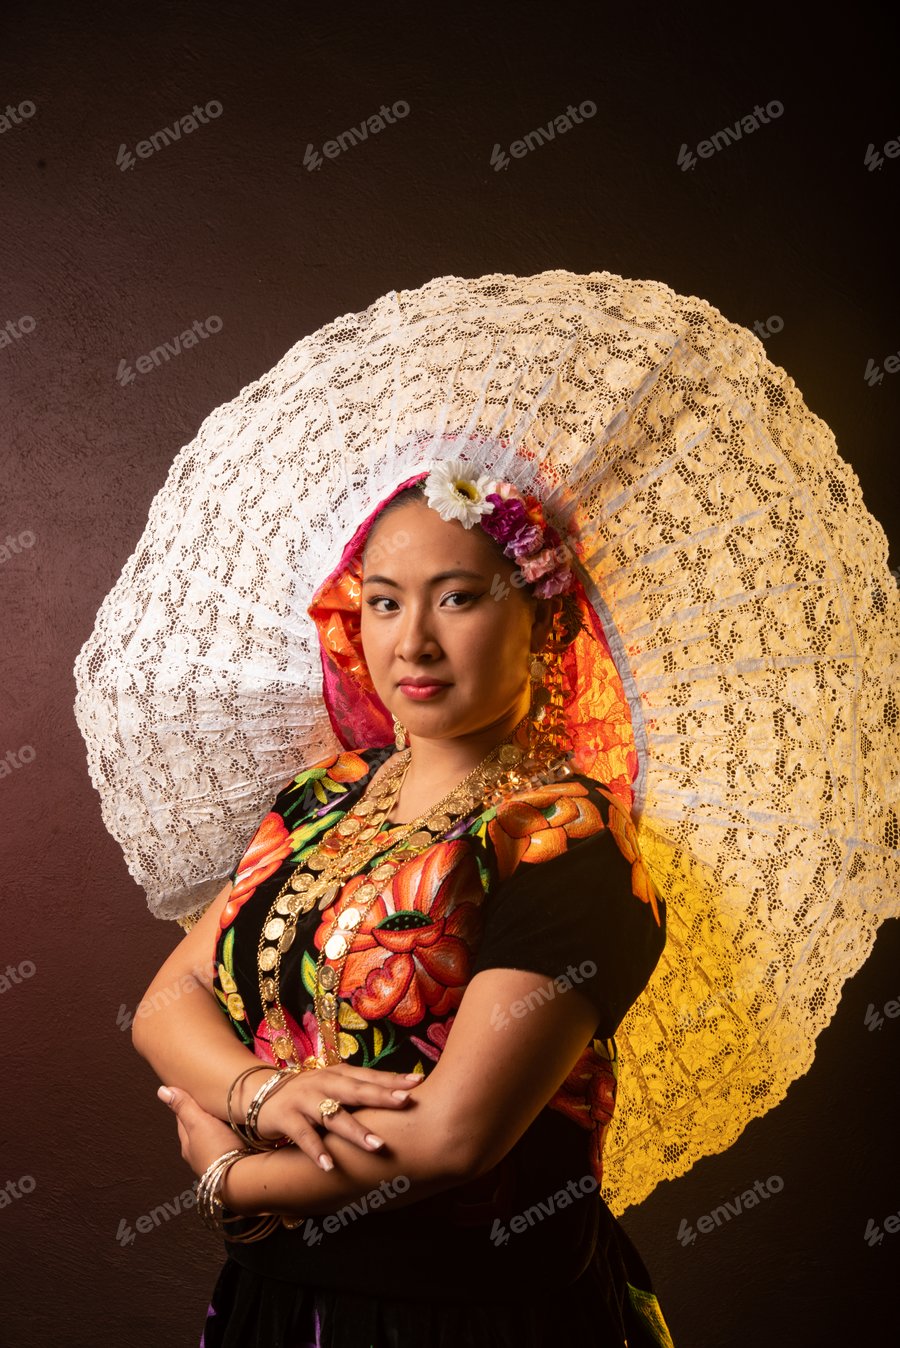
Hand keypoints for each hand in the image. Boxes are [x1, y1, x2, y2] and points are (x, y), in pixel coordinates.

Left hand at [157, 1085, 240, 1177]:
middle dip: (204, 1115)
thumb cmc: (216, 1150)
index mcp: (187, 1144)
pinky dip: (231, 1136)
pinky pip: (228, 1144)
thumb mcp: (197, 1122)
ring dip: (219, 1126)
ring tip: (228, 1114)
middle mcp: (198, 1154)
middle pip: (198, 1128)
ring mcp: (215, 1160)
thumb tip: (162, 1091)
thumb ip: (183, 1106)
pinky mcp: (232, 1162)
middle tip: (212, 1100)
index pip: (183, 1118)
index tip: (192, 1090)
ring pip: (214, 1137)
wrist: (239, 1177)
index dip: (187, 1103)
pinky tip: (240, 1132)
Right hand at [248, 1063, 424, 1170]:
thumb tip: (400, 1101)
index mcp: (339, 1074)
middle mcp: (323, 1082)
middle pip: (356, 1090)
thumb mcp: (332, 1087)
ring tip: (377, 1147)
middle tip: (406, 1103)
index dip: (393, 1079)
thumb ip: (358, 1092)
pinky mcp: (286, 1118)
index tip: (418, 1082)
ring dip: (356, 1131)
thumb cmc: (307, 1094)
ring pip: (333, 1115)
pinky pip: (304, 1136)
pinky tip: (329, 1166)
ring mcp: (304, 1099)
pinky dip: (316, 1150)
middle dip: (381, 1096)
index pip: (370, 1076)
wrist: (259, 1094)